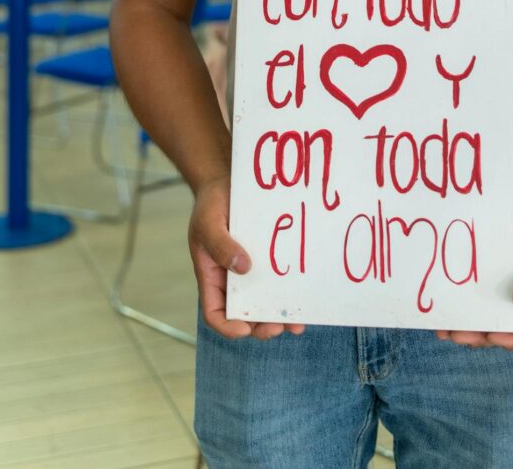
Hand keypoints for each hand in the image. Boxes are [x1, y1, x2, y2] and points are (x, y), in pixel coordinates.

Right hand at [188, 174, 305, 340]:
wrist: (225, 183)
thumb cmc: (210, 205)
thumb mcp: (208, 223)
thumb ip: (220, 245)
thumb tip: (243, 267)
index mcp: (212, 277)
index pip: (215, 313)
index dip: (228, 326)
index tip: (245, 329)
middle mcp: (232, 280)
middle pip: (244, 315)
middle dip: (260, 326)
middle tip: (278, 327)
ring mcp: (251, 271)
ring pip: (264, 302)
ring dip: (279, 316)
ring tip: (297, 324)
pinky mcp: (268, 259)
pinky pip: (278, 281)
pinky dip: (290, 293)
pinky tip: (304, 296)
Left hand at [435, 191, 512, 350]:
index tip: (492, 333)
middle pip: (505, 332)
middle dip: (480, 336)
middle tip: (456, 334)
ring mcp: (510, 292)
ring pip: (489, 318)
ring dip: (468, 326)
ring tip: (444, 329)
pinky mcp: (496, 280)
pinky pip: (481, 297)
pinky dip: (465, 304)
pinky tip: (447, 304)